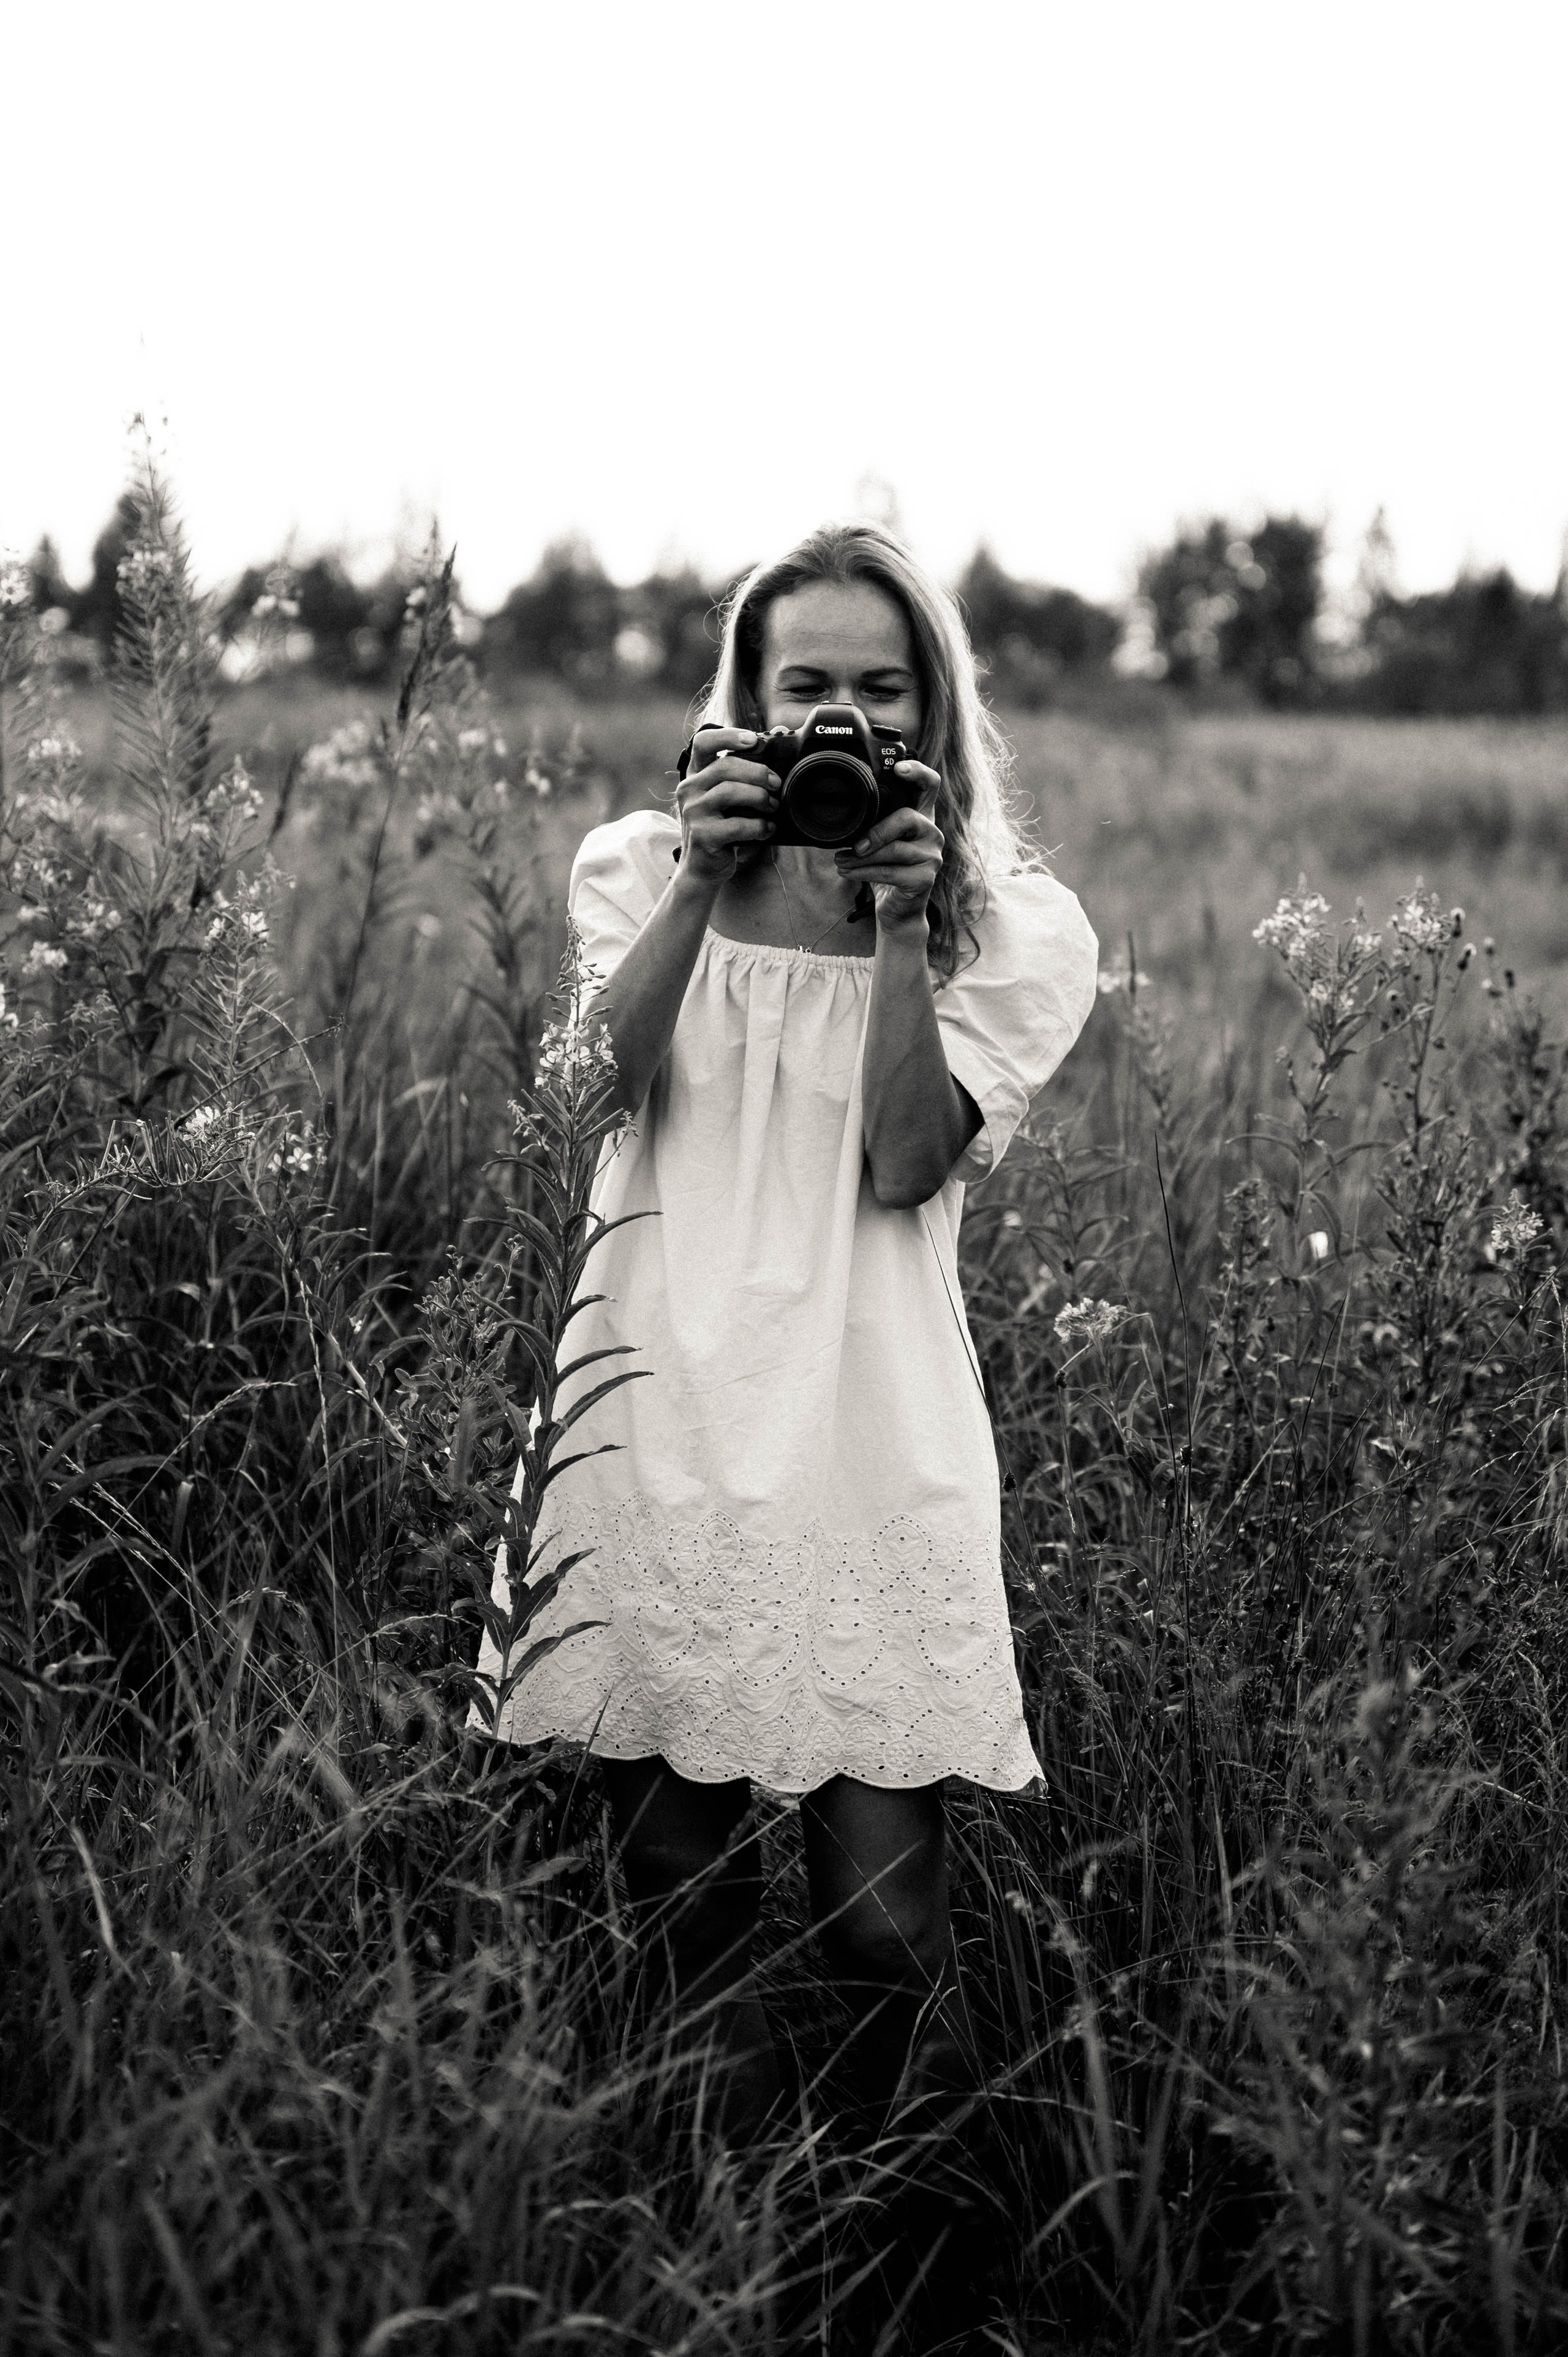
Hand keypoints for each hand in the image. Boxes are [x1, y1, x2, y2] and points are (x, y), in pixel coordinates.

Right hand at [675, 728, 778, 882]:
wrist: (703, 868)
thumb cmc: (722, 828)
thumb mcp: (729, 798)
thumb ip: (745, 771)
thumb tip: (777, 733)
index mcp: (695, 775)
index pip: (704, 743)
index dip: (728, 736)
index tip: (754, 740)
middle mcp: (689, 789)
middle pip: (725, 767)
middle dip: (758, 773)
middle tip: (776, 784)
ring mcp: (693, 812)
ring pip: (730, 791)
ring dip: (760, 798)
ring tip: (773, 807)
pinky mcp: (702, 835)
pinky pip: (737, 824)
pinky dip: (759, 826)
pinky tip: (768, 829)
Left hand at [833, 763, 943, 929]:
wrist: (897, 908)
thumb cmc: (886, 869)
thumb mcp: (879, 840)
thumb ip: (872, 822)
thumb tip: (842, 812)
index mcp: (922, 815)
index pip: (929, 784)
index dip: (918, 772)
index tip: (899, 769)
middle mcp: (932, 832)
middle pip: (908, 817)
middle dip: (876, 831)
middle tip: (854, 845)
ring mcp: (932, 856)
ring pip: (894, 850)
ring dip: (861, 858)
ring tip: (840, 862)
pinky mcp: (925, 879)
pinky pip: (890, 872)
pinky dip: (863, 873)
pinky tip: (847, 873)